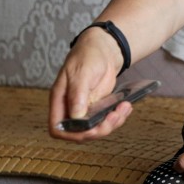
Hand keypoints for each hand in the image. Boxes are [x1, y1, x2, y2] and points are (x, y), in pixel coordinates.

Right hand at [48, 27, 127, 142]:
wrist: (104, 49)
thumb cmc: (87, 56)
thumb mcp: (82, 72)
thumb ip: (78, 94)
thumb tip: (76, 116)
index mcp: (60, 100)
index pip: (58, 127)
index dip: (71, 134)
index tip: (90, 129)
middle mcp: (71, 108)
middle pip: (80, 133)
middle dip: (99, 129)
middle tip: (114, 116)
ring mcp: (86, 109)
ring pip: (96, 129)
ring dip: (113, 123)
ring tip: (124, 108)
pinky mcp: (99, 107)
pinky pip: (107, 120)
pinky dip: (118, 117)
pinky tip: (126, 107)